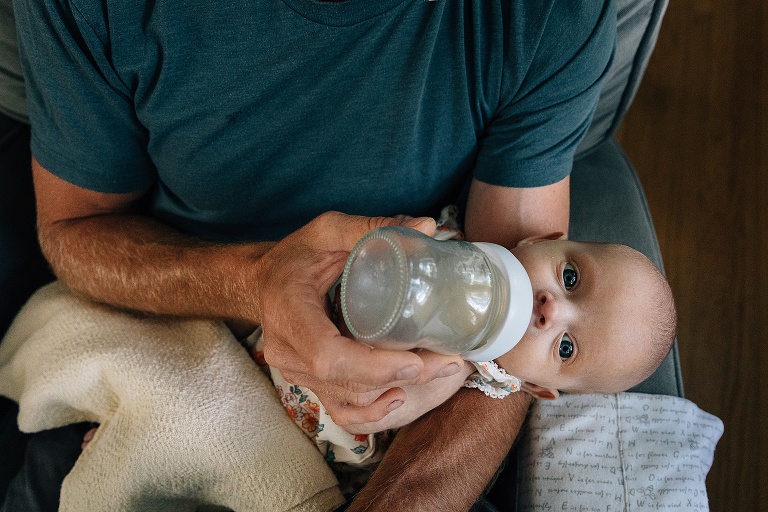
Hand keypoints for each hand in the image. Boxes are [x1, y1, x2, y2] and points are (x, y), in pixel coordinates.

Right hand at [255, 211, 464, 429]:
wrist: (263, 282)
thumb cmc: (294, 255)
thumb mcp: (327, 231)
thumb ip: (371, 228)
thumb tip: (427, 227)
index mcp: (288, 312)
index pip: (327, 355)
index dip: (371, 366)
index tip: (413, 362)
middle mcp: (287, 350)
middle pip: (345, 382)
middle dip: (399, 377)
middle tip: (447, 363)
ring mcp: (296, 371)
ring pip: (347, 399)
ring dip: (395, 390)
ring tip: (438, 369)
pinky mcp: (309, 381)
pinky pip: (340, 409)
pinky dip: (372, 411)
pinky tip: (399, 397)